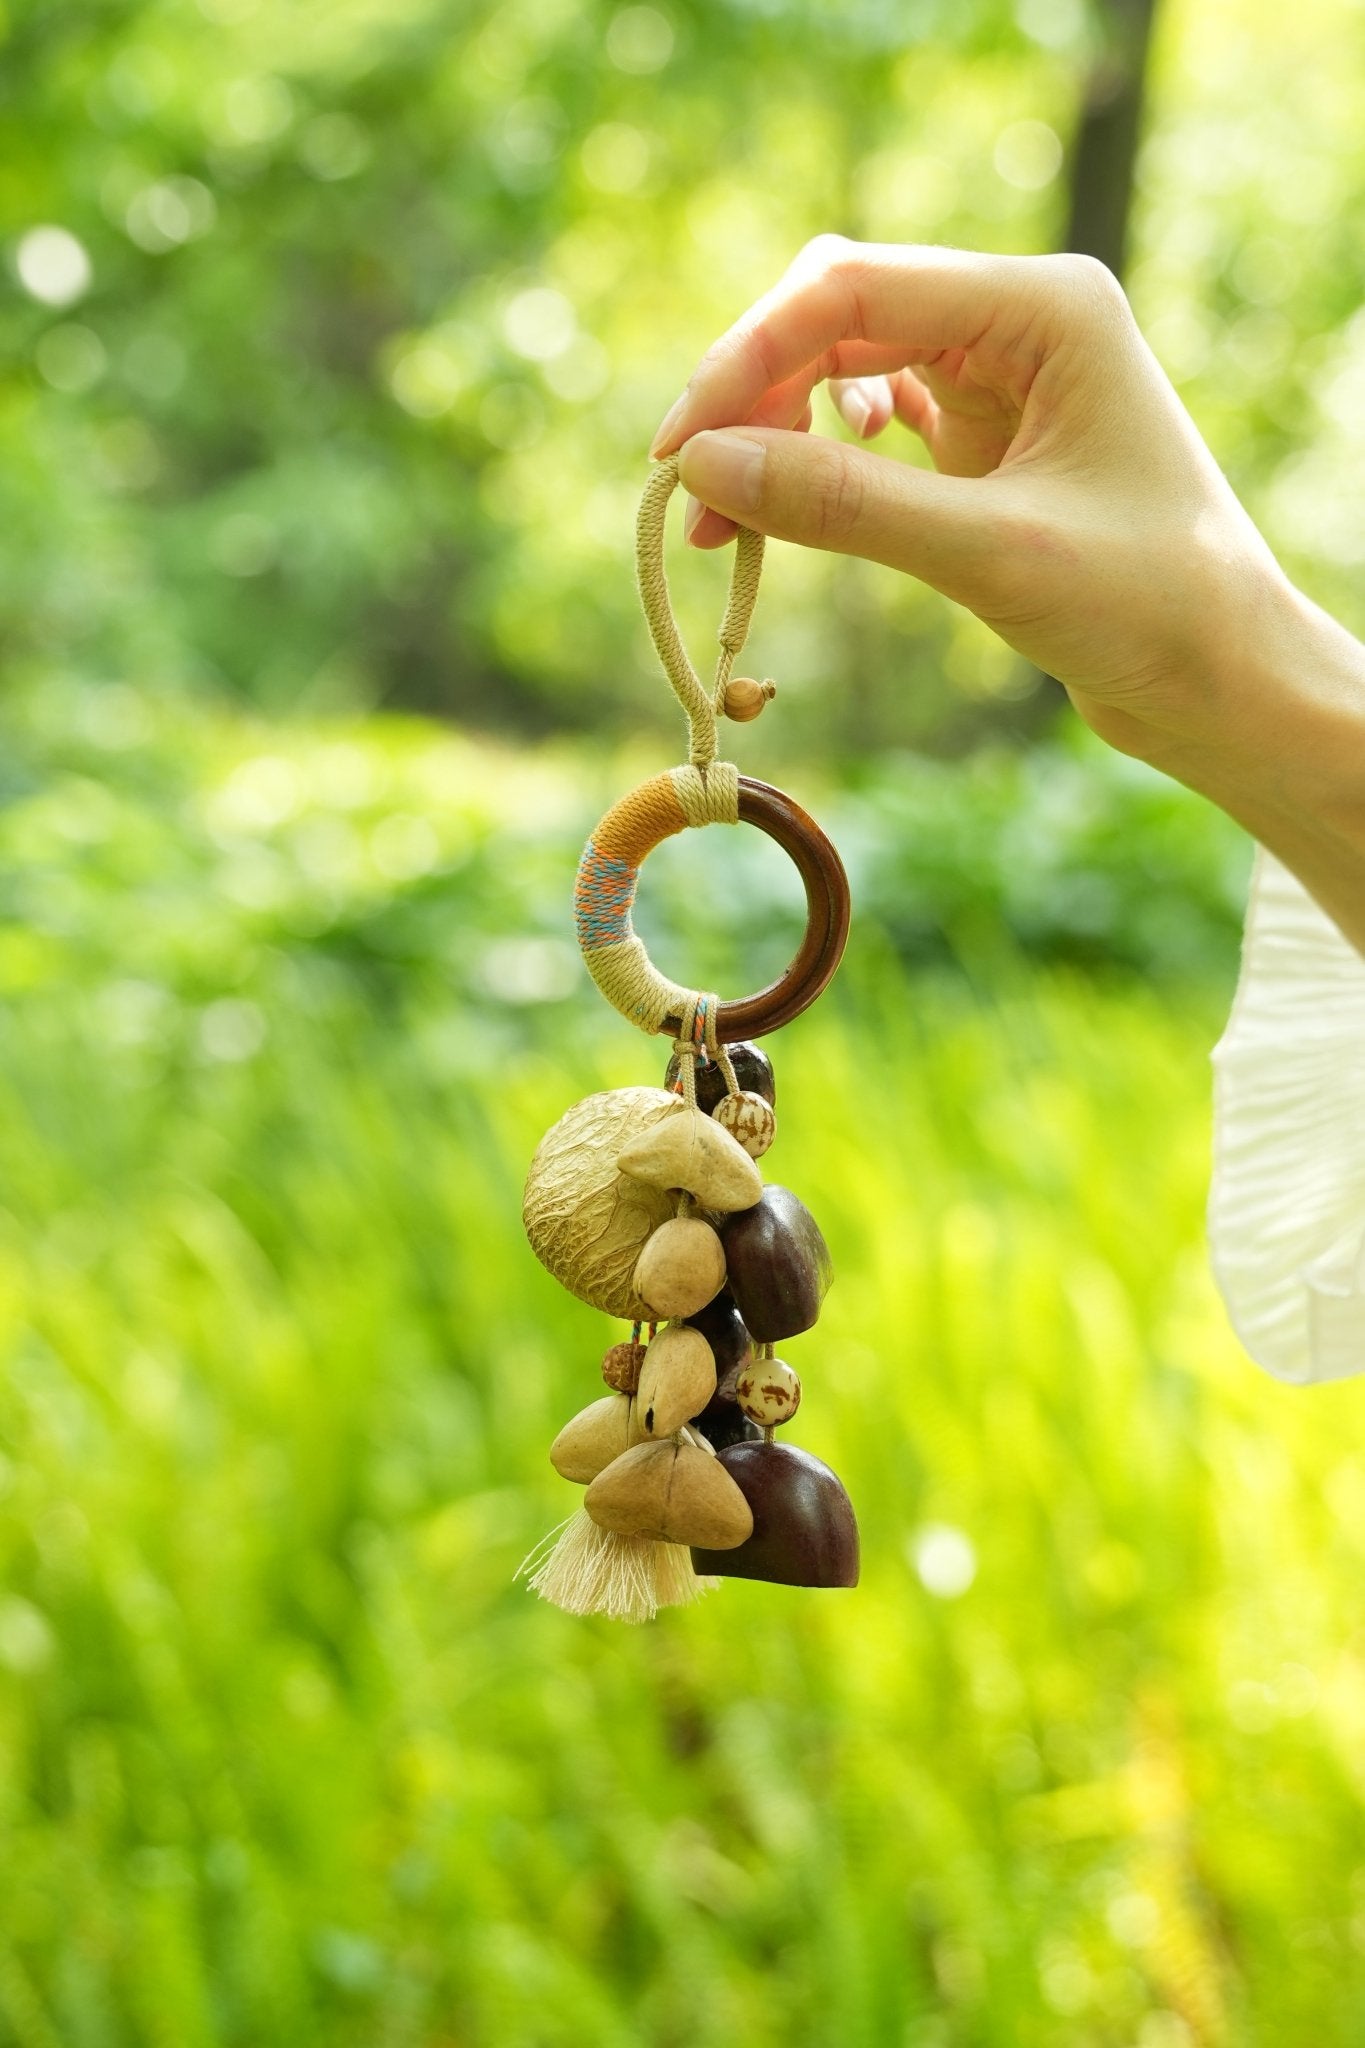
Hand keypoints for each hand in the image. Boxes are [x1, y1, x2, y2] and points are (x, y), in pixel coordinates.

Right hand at [650, 237, 1292, 772]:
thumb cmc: (1146, 607)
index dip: (749, 357)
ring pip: (845, 366)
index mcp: (1045, 306)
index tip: (680, 445)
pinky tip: (786, 508)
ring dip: (774, 430)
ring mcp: (1001, 374)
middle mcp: (1021, 320)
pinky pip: (871, 420)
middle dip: (753, 393)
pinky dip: (817, 460)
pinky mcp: (985, 436)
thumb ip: (845, 502)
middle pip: (839, 314)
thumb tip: (705, 465)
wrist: (1222, 682)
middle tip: (690, 491)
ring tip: (723, 522)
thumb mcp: (988, 552)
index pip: (855, 288)